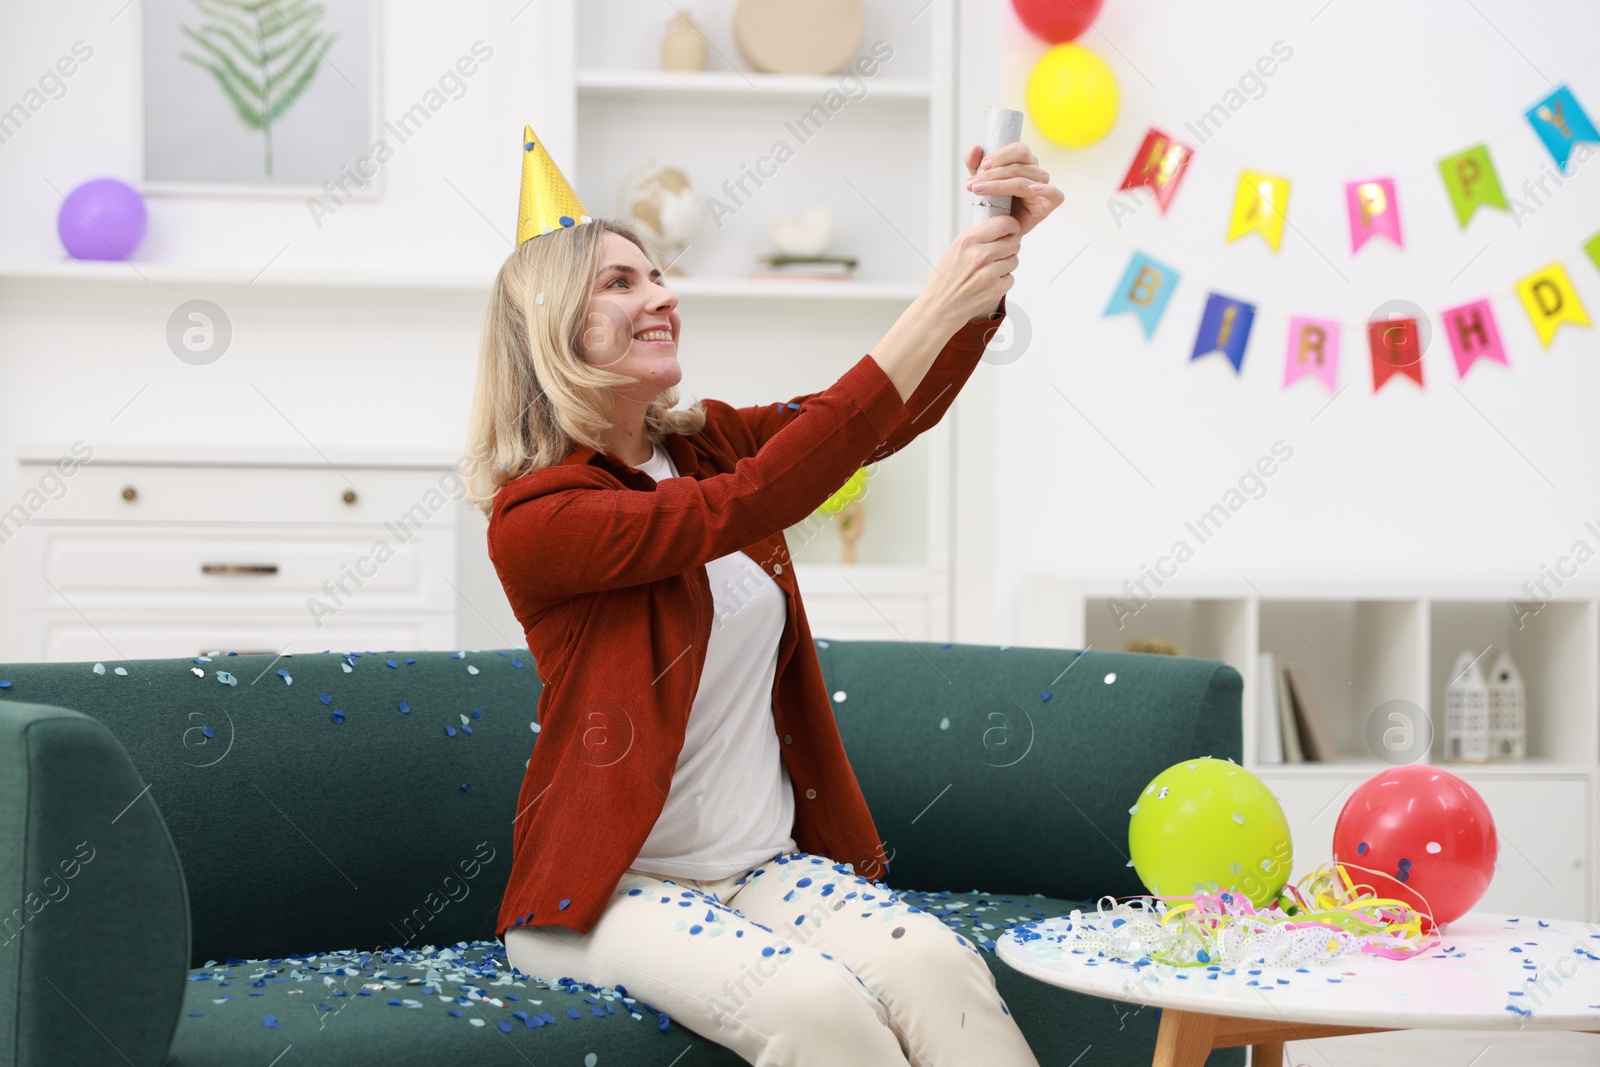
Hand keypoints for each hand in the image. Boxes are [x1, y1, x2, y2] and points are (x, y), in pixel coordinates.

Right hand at [918, 212, 1020, 328]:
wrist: (937, 309)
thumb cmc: (943, 281)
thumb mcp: (952, 251)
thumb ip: (972, 237)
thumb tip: (990, 227)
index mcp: (968, 241)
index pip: (1003, 223)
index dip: (1012, 226)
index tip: (1012, 230)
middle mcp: (979, 255)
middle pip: (1013, 242)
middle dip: (1010, 247)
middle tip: (999, 254)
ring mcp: (988, 273)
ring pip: (1014, 260)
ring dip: (1006, 265)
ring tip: (990, 271)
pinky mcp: (995, 290)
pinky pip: (1011, 279)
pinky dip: (1003, 281)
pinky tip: (989, 284)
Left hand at [963, 140, 1061, 237]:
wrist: (1000, 229)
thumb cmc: (995, 202)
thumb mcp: (981, 180)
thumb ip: (975, 164)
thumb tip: (976, 149)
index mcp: (1024, 161)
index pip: (1018, 150)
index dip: (1001, 155)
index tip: (981, 166)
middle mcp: (1036, 172)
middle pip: (1018, 166)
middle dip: (992, 174)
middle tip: (973, 183)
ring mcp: (1044, 187)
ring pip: (1023, 181)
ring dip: (998, 186)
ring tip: (978, 191)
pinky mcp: (1050, 204)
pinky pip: (1055, 194)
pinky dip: (1045, 190)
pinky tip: (1032, 189)